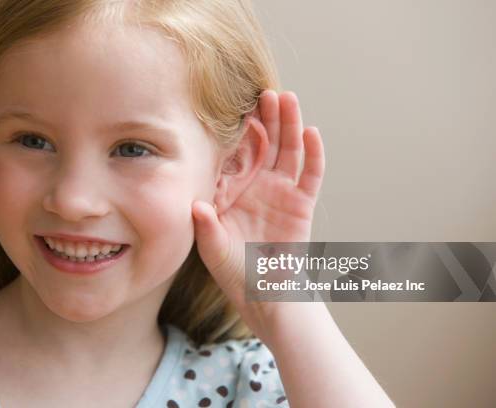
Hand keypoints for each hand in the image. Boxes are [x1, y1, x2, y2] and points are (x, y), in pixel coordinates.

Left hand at [191, 90, 325, 344]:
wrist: (264, 293)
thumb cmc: (233, 270)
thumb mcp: (212, 248)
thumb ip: (206, 226)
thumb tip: (197, 205)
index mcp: (231, 190)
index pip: (233, 154)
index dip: (234, 132)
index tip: (230, 107)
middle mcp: (256, 185)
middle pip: (262, 144)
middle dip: (264, 118)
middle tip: (263, 92)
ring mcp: (281, 192)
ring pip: (287, 151)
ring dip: (288, 125)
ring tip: (288, 99)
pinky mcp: (302, 203)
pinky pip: (311, 174)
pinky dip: (314, 154)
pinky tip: (312, 131)